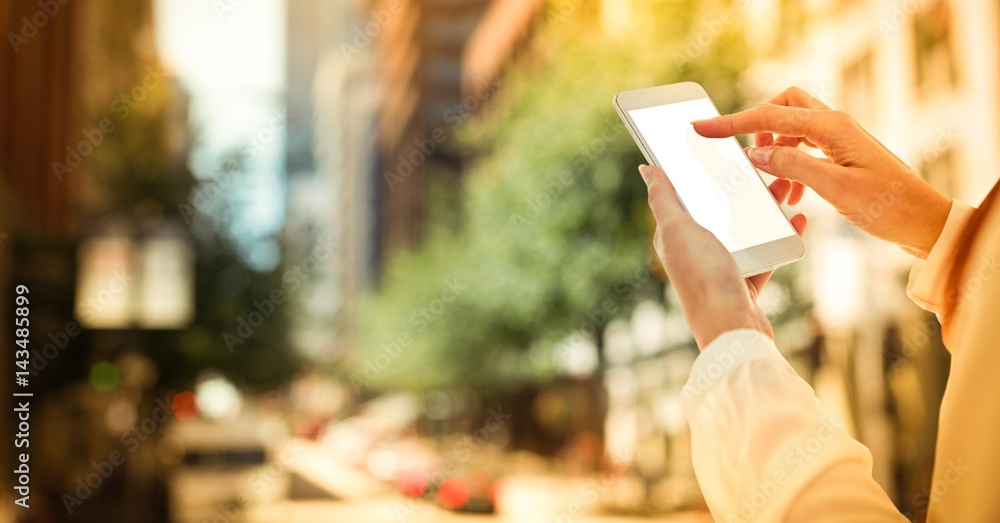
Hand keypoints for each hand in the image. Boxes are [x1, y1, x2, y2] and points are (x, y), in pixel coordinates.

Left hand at [639, 164, 806, 349]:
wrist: (734, 331)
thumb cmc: (703, 278)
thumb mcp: (678, 232)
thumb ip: (663, 200)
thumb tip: (647, 168)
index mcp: (675, 236)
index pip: (684, 193)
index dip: (696, 168)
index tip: (717, 144)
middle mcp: (695, 251)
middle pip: (720, 208)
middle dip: (741, 185)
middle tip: (763, 161)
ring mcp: (721, 267)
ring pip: (747, 228)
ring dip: (766, 207)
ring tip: (786, 185)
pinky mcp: (745, 283)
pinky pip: (766, 252)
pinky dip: (781, 235)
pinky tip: (796, 219)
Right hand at [693, 87, 950, 258]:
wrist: (924, 222)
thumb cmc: (888, 206)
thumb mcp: (834, 188)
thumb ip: (792, 165)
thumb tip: (755, 153)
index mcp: (832, 126)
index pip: (769, 116)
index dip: (731, 123)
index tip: (701, 127)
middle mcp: (836, 124)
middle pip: (783, 104)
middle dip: (758, 125)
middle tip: (746, 155)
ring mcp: (840, 138)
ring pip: (793, 127)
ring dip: (775, 151)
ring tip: (773, 186)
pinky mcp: (842, 154)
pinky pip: (805, 146)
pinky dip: (790, 164)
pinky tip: (792, 192)